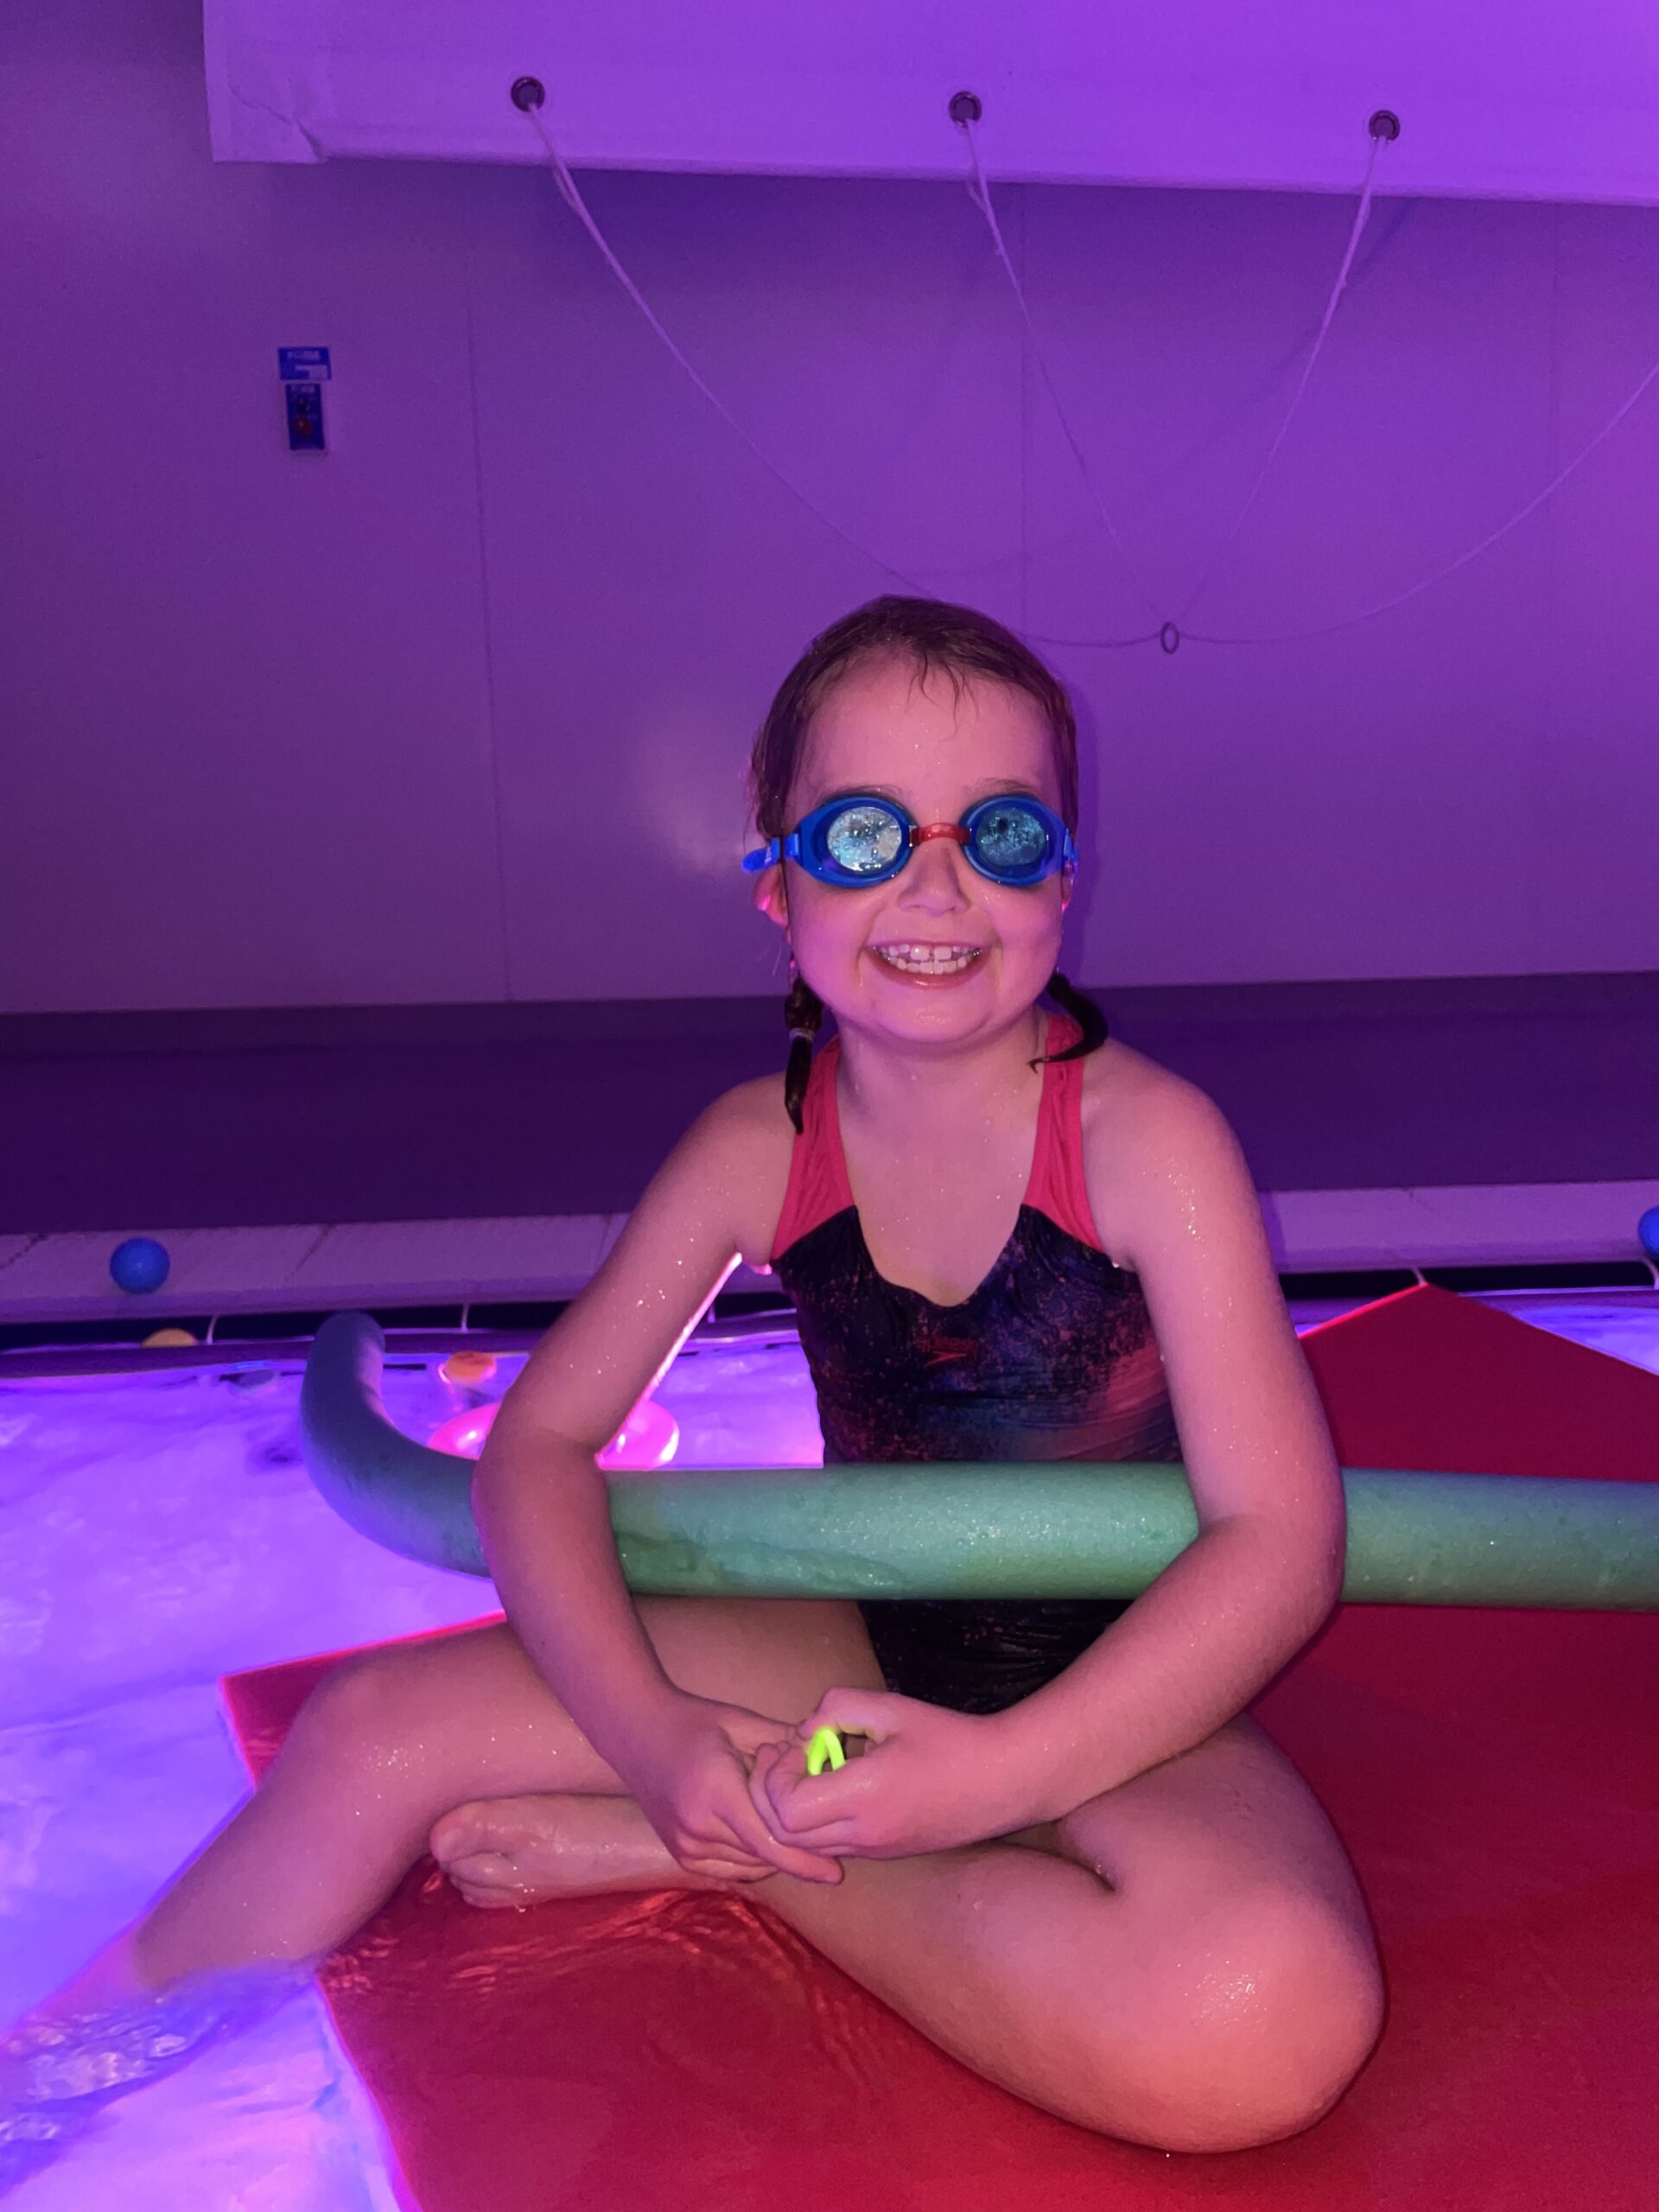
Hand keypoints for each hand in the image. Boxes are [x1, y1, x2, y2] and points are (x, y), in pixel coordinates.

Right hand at [612, 1692, 844, 1885]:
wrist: (636, 1732)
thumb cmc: (693, 1721)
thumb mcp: (742, 1723)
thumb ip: (784, 1743)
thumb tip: (828, 1756)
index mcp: (716, 1792)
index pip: (769, 1842)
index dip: (805, 1860)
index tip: (836, 1871)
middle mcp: (698, 1827)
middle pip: (762, 1857)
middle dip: (796, 1853)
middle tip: (828, 1848)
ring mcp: (685, 1845)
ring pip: (749, 1868)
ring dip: (776, 1858)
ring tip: (799, 1841)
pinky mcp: (681, 1855)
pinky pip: (730, 1870)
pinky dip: (753, 1861)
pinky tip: (767, 1841)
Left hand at [746, 1687, 1019, 1859]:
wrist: (1002, 1781)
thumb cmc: (949, 1738)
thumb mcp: (891, 1707)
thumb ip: (837, 1708)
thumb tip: (804, 1731)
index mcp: (865, 1795)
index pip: (786, 1810)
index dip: (778, 1778)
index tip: (800, 1745)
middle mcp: (864, 1833)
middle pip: (786, 1835)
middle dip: (776, 1795)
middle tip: (795, 1757)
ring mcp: (875, 1850)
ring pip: (807, 1847)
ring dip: (797, 1811)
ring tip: (818, 1770)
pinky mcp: (885, 1854)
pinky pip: (833, 1846)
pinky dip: (820, 1822)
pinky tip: (840, 1786)